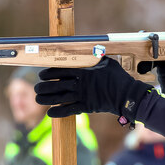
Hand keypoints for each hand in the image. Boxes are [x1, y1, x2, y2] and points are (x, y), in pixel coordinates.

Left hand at [35, 57, 151, 119]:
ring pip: (59, 97)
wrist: (127, 95)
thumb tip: (93, 51)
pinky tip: (50, 113)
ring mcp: (83, 95)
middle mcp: (80, 83)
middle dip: (44, 86)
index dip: (49, 73)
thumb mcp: (108, 62)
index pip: (61, 70)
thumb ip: (97, 58)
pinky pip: (69, 110)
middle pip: (56, 84)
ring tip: (38, 99)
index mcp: (84, 71)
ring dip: (46, 99)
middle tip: (37, 88)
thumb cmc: (118, 77)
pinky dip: (58, 112)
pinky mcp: (87, 106)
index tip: (42, 75)